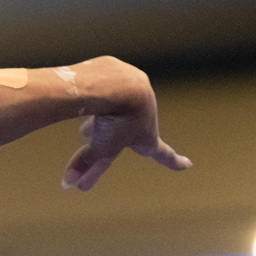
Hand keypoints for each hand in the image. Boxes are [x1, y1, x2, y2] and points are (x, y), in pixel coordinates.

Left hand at [61, 59, 191, 190]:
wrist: (119, 83)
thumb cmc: (116, 120)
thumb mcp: (101, 146)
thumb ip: (86, 163)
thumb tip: (68, 183)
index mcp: (146, 134)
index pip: (161, 153)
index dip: (172, 162)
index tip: (187, 165)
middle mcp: (146, 111)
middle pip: (125, 130)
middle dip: (112, 138)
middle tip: (101, 146)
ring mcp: (135, 89)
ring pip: (115, 108)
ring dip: (101, 120)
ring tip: (84, 129)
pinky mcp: (120, 72)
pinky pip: (105, 89)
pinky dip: (96, 97)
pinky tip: (85, 95)